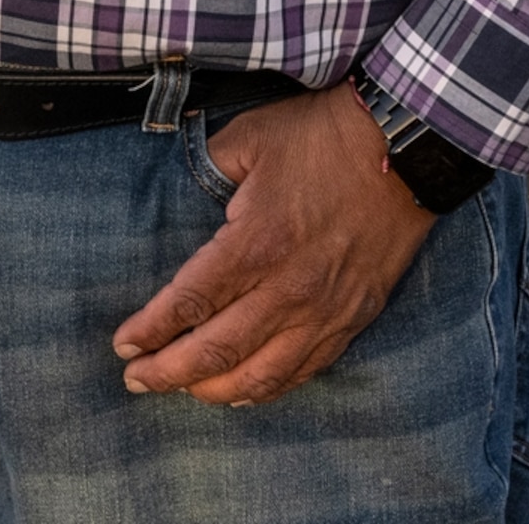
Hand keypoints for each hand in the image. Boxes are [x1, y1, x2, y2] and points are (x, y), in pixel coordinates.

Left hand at [110, 85, 436, 404]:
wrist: (405, 146)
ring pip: (259, 375)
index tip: (123, 345)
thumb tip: (181, 183)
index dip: (150, 330)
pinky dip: (266, 389)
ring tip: (179, 390)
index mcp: (256, 243)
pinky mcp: (352, 319)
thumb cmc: (325, 136)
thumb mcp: (252, 138)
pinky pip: (304, 371)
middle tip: (136, 380)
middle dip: (167, 372)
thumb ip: (209, 166)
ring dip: (211, 391)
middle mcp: (289, 289)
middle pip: (216, 351)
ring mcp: (324, 311)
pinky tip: (241, 393)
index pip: (190, 303)